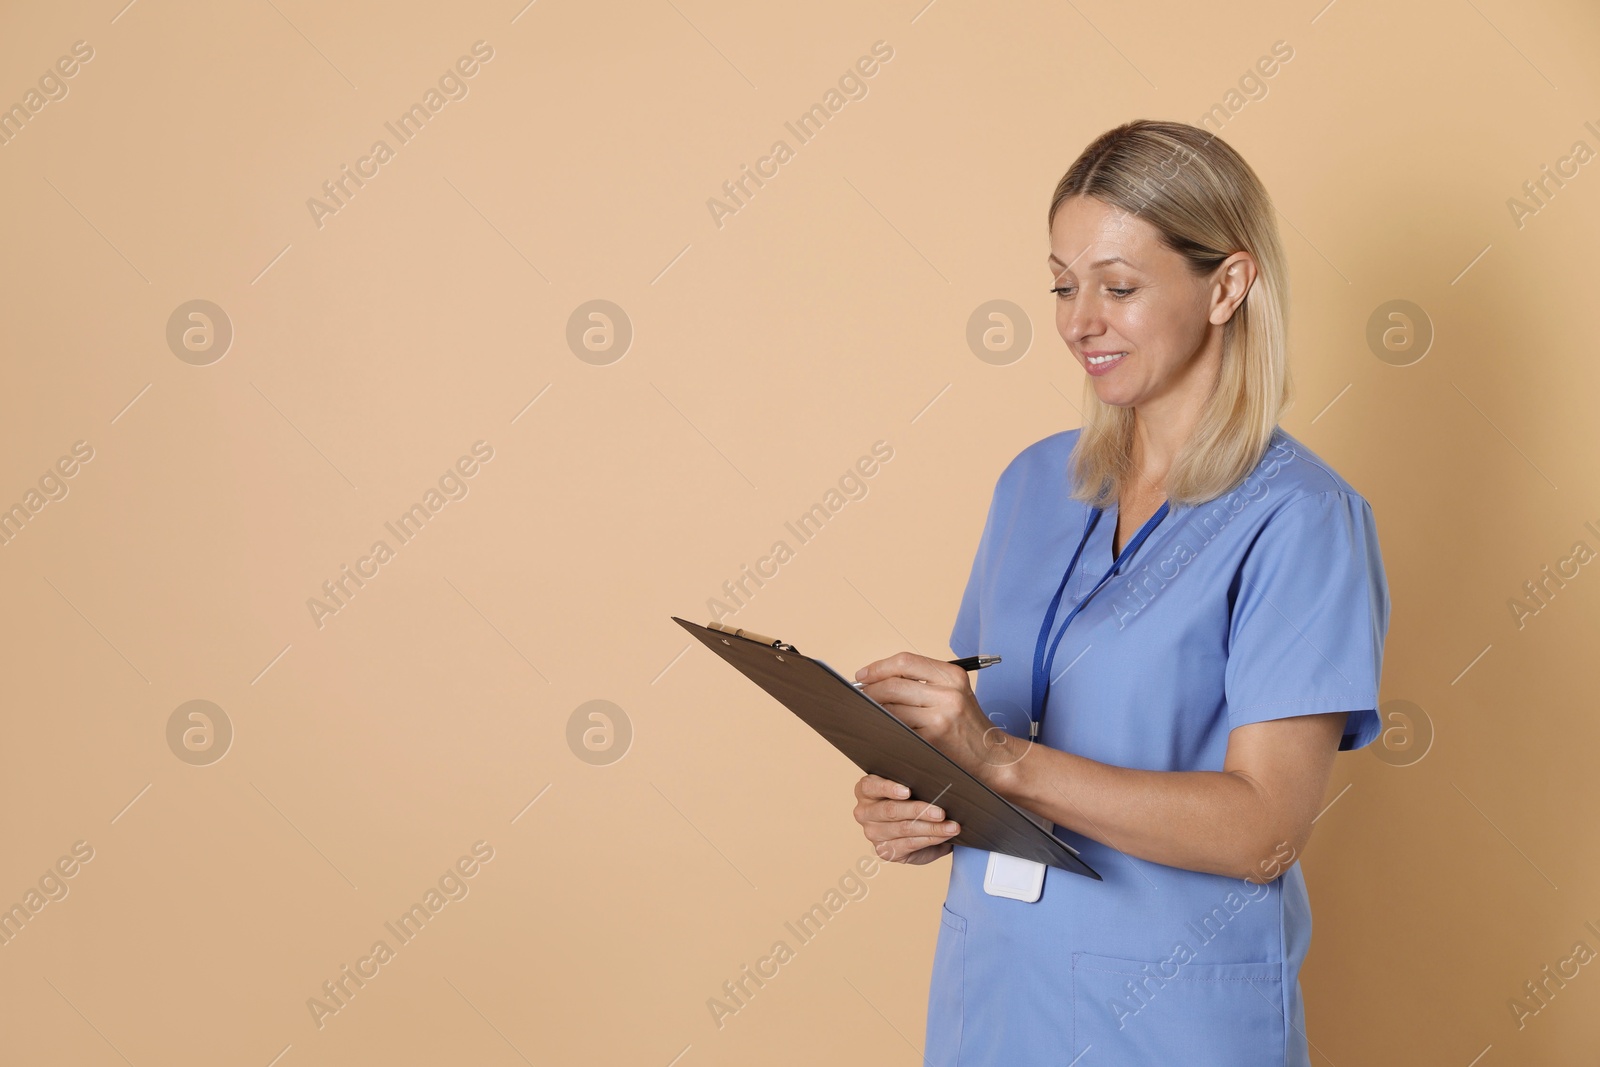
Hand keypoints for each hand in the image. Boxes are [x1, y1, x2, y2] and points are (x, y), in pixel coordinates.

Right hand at [852, 774, 959, 863]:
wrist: (916, 826)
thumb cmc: (913, 798)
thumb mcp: (911, 786)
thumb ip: (915, 781)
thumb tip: (937, 780)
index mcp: (866, 790)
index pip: (870, 786)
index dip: (888, 788)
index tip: (908, 791)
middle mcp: (864, 812)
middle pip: (891, 810)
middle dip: (919, 810)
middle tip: (942, 812)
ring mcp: (872, 833)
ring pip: (904, 829)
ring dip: (932, 828)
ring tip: (952, 826)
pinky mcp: (884, 851)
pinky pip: (910, 844)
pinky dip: (931, 839)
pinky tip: (944, 836)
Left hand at [854, 651, 1026, 783]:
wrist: (993, 757)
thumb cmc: (967, 725)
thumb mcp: (954, 693)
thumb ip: (922, 682)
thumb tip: (877, 678)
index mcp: (953, 675)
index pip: (905, 662)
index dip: (878, 667)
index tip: (862, 675)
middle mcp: (949, 693)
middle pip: (893, 684)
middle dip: (869, 690)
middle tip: (859, 696)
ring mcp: (941, 716)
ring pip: (892, 707)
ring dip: (873, 709)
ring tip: (867, 712)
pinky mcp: (933, 738)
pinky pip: (898, 728)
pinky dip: (885, 726)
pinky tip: (880, 727)